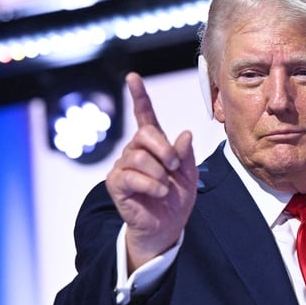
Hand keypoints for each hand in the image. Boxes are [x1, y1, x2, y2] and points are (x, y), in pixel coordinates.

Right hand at [105, 73, 198, 271]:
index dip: (139, 96)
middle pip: (144, 134)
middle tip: (174, 168)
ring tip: (166, 187)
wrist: (167, 227)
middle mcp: (135, 152)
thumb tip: (185, 134)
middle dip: (165, 150)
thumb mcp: (188, 174)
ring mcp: (123, 167)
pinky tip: (158, 193)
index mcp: (154, 146)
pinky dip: (151, 185)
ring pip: (139, 156)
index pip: (144, 116)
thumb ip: (186, 154)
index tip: (133, 78)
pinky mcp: (116, 183)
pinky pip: (132, 176)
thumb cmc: (176, 199)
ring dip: (160, 173)